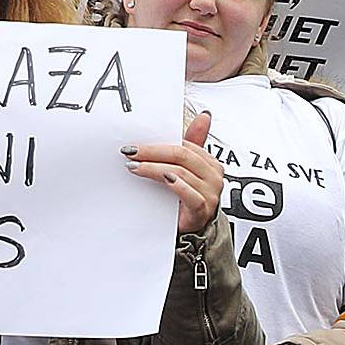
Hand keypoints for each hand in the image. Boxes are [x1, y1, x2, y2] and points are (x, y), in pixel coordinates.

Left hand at [125, 107, 225, 234]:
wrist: (190, 228)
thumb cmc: (185, 197)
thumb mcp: (185, 168)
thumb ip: (191, 143)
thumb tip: (204, 116)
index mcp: (210, 163)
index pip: (186, 145)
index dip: (159, 143)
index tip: (135, 143)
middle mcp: (214, 176)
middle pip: (183, 155)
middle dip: (153, 152)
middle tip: (130, 152)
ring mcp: (210, 193)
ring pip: (181, 172)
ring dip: (154, 168)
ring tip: (134, 167)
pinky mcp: (203, 209)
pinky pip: (189, 193)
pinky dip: (174, 184)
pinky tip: (160, 179)